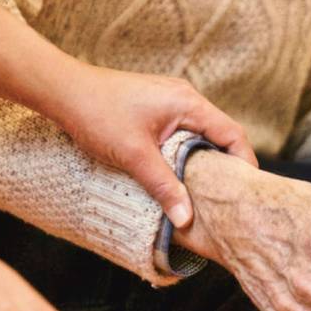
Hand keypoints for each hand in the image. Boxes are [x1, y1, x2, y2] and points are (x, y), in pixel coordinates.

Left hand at [53, 65, 256, 227]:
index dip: (244, 162)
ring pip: (201, 135)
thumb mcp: (135, 156)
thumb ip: (164, 187)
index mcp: (188, 103)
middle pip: (221, 134)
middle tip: (229, 196)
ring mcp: (171, 101)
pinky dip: (188, 153)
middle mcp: (185, 98)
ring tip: (207, 190)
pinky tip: (181, 173)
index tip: (246, 190)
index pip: (232, 134)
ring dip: (206, 160)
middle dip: (227, 165)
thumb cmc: (98, 114)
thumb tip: (186, 219)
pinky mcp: (157, 108)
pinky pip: (185, 133)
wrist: (63, 91)